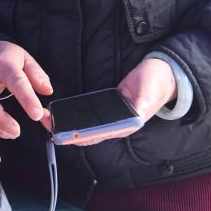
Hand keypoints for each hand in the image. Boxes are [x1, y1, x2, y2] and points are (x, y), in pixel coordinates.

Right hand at [0, 41, 52, 139]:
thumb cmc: (7, 59)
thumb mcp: (27, 60)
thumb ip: (38, 76)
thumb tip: (47, 90)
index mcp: (5, 66)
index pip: (17, 82)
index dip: (27, 100)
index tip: (37, 115)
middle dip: (0, 119)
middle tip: (16, 131)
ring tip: (10, 133)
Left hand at [57, 58, 177, 148]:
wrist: (163, 74)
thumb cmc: (157, 83)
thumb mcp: (150, 92)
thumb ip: (143, 105)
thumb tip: (136, 117)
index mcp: (126, 125)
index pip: (99, 135)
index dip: (80, 136)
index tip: (63, 134)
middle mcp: (117, 125)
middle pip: (88, 134)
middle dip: (67, 132)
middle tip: (47, 124)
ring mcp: (111, 117)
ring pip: (86, 127)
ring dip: (68, 126)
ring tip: (49, 119)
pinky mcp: (108, 108)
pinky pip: (88, 116)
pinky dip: (75, 116)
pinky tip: (62, 113)